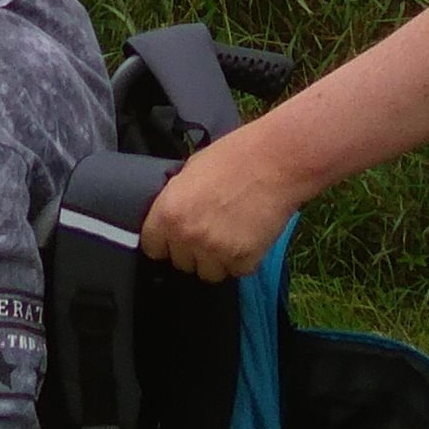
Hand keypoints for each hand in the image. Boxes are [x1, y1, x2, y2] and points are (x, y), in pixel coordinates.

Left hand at [140, 123, 300, 281]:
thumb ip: (176, 199)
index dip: (165, 241)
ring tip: (231, 233)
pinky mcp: (244, 261)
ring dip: (217, 260)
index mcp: (168, 213)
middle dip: (193, 250)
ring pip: (208, 273)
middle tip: (211, 229)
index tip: (175, 236)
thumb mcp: (191, 171)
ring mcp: (216, 251)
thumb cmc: (233, 156)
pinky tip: (249, 235)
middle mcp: (188, 236)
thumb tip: (170, 216)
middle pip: (181, 263)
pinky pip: (236, 271)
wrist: (276, 160)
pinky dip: (242, 259)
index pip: (152, 248)